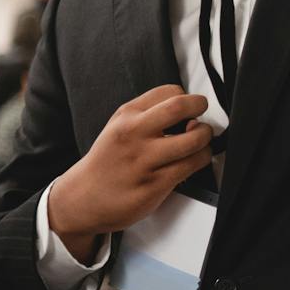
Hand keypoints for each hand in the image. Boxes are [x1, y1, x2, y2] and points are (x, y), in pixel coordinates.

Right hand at [47, 85, 213, 263]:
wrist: (82, 198)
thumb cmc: (108, 162)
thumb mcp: (119, 127)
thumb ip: (149, 115)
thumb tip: (189, 110)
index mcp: (126, 116)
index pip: (170, 91)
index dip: (188, 99)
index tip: (191, 108)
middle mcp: (133, 134)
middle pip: (180, 106)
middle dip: (201, 107)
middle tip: (201, 120)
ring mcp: (143, 160)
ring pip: (194, 139)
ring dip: (206, 139)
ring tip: (200, 143)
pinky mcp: (154, 184)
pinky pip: (192, 165)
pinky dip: (200, 160)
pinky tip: (192, 162)